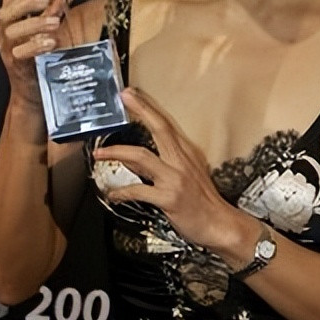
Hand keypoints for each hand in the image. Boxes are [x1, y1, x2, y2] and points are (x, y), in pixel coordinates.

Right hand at [0, 0, 64, 107]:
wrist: (37, 92)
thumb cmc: (46, 56)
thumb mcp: (56, 25)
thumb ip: (60, 4)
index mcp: (17, 15)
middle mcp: (8, 28)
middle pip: (8, 8)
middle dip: (26, 1)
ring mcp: (9, 46)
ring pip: (13, 30)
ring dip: (35, 23)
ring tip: (53, 23)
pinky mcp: (15, 64)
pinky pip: (21, 52)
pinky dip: (36, 46)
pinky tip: (49, 43)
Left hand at [92, 88, 240, 249]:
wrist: (220, 225)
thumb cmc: (202, 202)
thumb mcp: (182, 177)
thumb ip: (154, 166)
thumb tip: (127, 158)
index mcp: (186, 153)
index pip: (165, 124)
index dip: (148, 108)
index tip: (131, 94)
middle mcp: (181, 161)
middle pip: (159, 129)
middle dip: (140, 111)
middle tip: (123, 98)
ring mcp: (175, 179)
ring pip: (142, 157)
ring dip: (117, 153)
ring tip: (99, 154)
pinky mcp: (169, 198)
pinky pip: (139, 191)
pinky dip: (121, 192)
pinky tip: (111, 194)